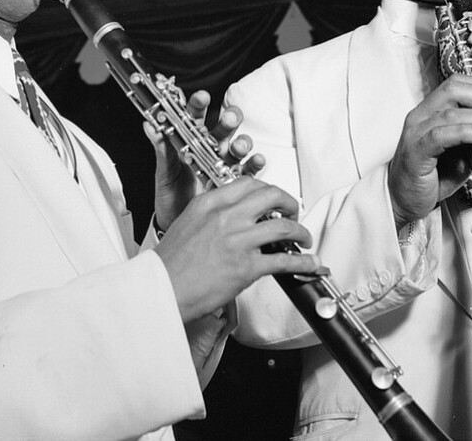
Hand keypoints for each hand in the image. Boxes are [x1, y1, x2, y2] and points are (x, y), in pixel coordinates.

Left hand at [146, 90, 264, 231]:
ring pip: (237, 147)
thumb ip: (161, 149)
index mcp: (190, 141)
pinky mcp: (234, 182)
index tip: (201, 96)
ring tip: (238, 146)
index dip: (198, 105)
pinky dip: (255, 164)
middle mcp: (209, 149)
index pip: (195, 118)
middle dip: (228, 120)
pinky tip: (257, 159)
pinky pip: (248, 171)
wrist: (176, 223)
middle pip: (222, 128)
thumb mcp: (163, 172)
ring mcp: (223, 164)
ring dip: (241, 143)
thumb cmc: (169, 194)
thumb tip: (149, 125)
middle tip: (229, 118)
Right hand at [155, 177, 320, 321]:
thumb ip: (211, 213)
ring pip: (283, 226)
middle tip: (293, 211)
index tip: (272, 198)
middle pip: (271, 196)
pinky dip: (303, 262)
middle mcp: (226, 216)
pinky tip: (309, 263)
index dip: (267, 189)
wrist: (162, 288)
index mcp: (210, 203)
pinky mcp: (247, 267)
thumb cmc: (170, 262)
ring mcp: (239, 240)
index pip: (248, 183)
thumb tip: (232, 214)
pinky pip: (284, 260)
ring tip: (303, 238)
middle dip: (289, 202)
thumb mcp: (187, 222)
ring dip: (300, 231)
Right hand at [388, 74, 471, 227]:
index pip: (457, 84)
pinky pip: (441, 135)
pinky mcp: (416, 151)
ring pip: (451, 112)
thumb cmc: (430, 177)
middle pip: (454, 89)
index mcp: (429, 111)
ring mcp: (416, 132)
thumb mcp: (461, 154)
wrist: (403, 200)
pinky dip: (466, 131)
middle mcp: (420, 116)